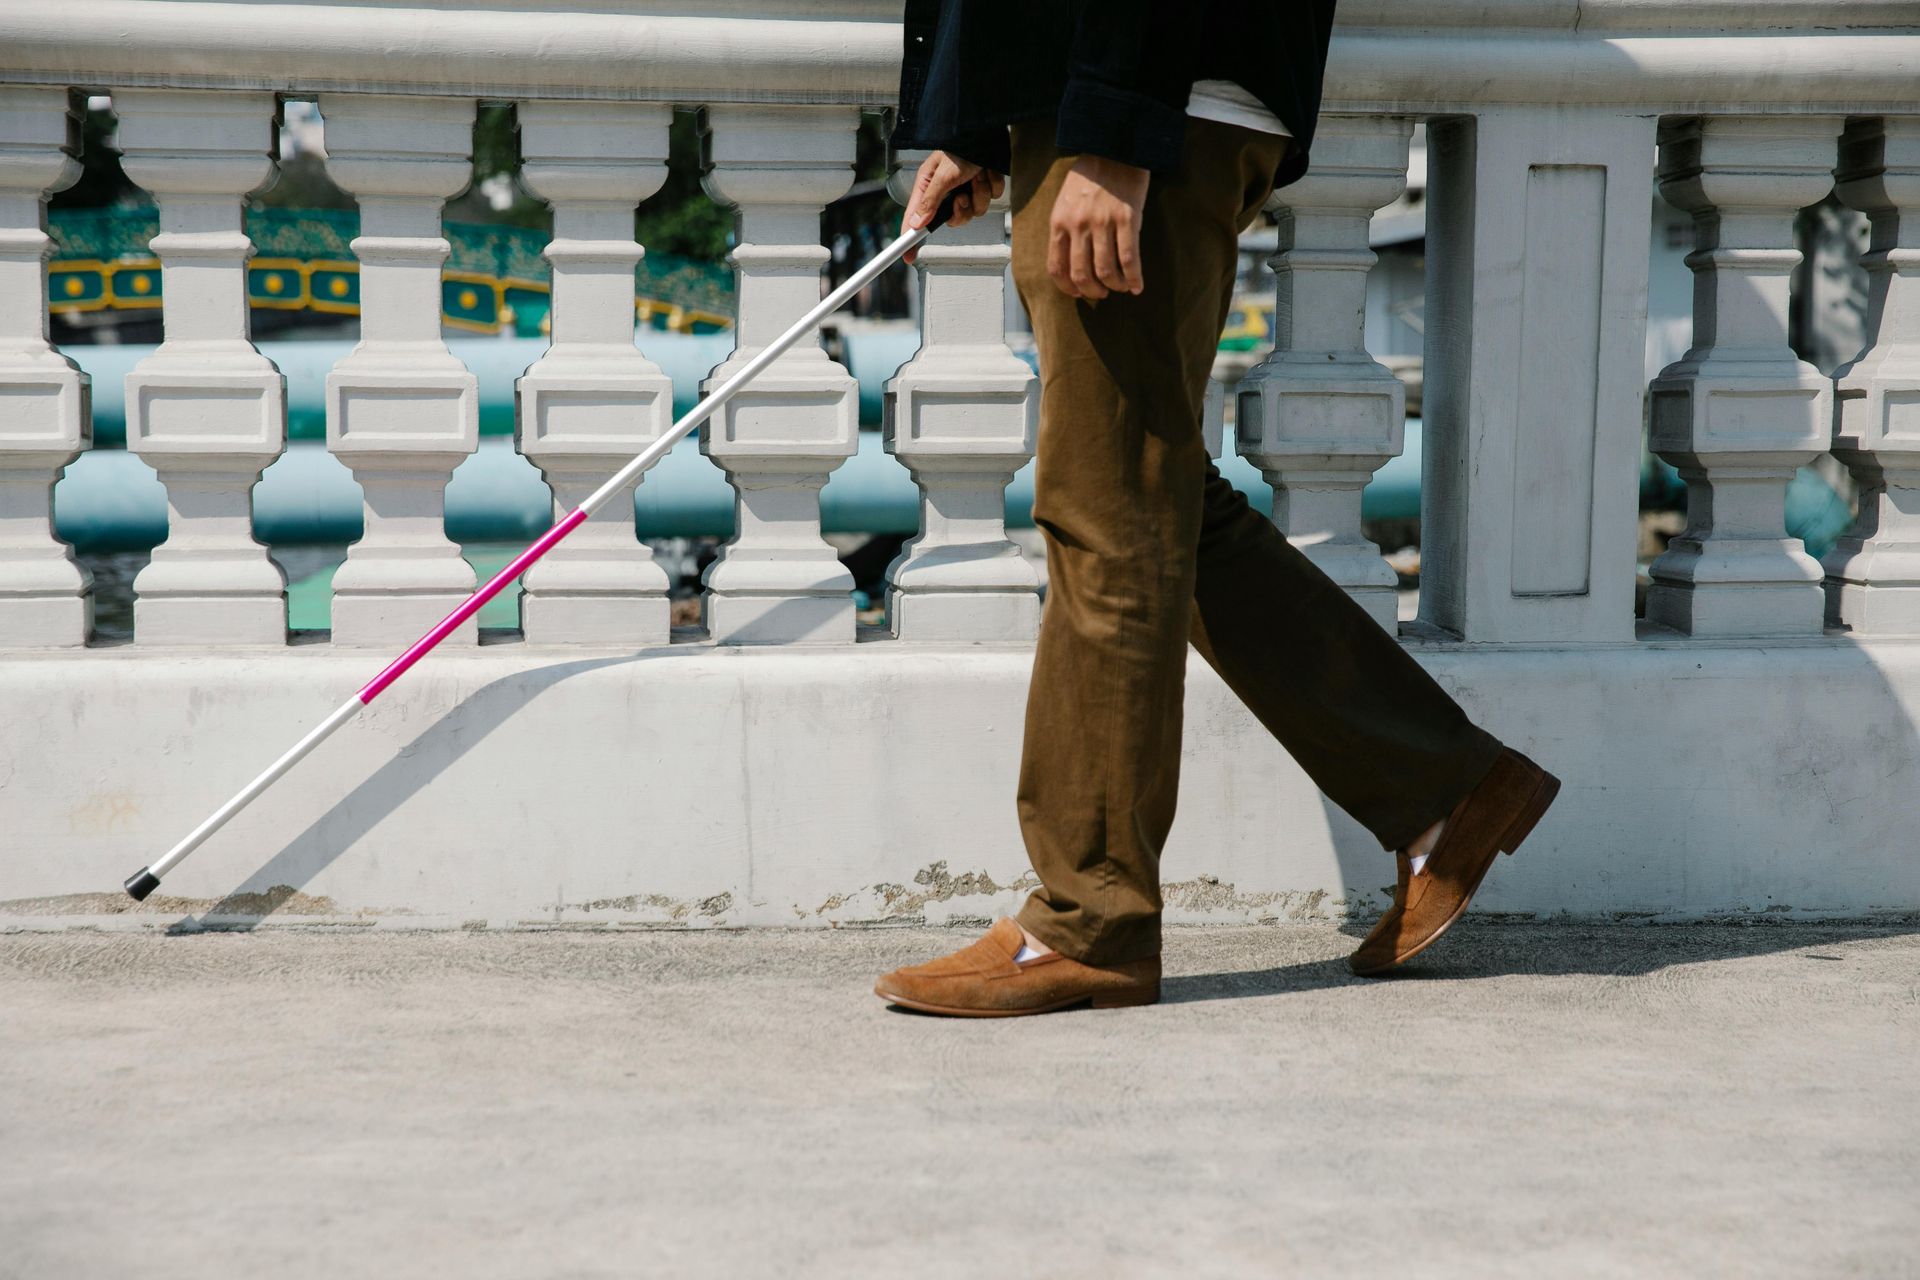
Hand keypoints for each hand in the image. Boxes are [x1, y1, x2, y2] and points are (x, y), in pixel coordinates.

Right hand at [904, 151, 1003, 263]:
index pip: (916, 218)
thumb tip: (917, 224)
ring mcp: (967, 188)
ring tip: (978, 174)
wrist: (987, 130)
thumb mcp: (943, 174)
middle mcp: (947, 190)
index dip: (911, 239)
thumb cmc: (961, 146)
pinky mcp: (984, 185)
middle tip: (962, 195)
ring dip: (979, 194)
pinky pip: (990, 198)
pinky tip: (988, 170)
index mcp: (929, 186)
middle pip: (952, 220)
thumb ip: (931, 201)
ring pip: (975, 211)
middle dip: (962, 210)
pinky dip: (992, 185)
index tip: (908, 257)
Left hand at [1049, 155, 1148, 299]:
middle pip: (1081, 274)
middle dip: (1092, 290)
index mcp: (1059, 221)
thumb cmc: (1090, 175)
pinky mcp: (1128, 219)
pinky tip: (1136, 286)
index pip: (1057, 267)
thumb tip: (1070, 261)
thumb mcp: (1066, 201)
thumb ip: (1065, 228)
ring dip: (1114, 286)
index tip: (1078, 292)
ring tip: (1119, 287)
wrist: (1115, 147)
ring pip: (1106, 271)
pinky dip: (1133, 278)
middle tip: (1101, 293)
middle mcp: (1079, 225)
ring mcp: (1103, 222)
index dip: (1067, 287)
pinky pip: (1129, 258)